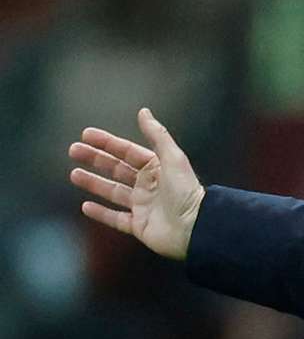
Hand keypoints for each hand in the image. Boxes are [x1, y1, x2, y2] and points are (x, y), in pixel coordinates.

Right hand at [69, 108, 204, 259]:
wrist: (194, 226)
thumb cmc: (185, 190)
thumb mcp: (172, 158)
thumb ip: (157, 134)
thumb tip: (144, 112)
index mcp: (157, 168)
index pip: (127, 151)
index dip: (107, 142)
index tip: (86, 134)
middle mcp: (148, 185)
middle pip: (117, 169)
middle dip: (96, 159)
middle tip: (73, 150)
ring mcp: (142, 206)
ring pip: (113, 192)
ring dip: (94, 183)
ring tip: (74, 174)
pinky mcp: (139, 226)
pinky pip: (116, 219)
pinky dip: (101, 213)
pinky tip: (85, 206)